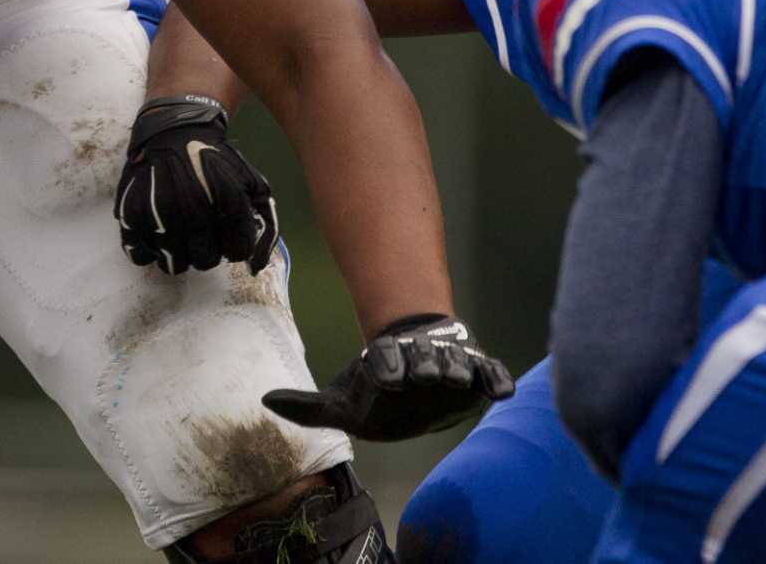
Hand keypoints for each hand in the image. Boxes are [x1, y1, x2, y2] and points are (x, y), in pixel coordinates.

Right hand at [115, 94, 277, 274]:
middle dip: (207, 250)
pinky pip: (140, 256)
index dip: (234, 245)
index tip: (226, 232)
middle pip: (204, 261)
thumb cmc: (217, 162)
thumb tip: (255, 269)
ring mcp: (159, 214)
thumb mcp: (253, 184)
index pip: (236, 252)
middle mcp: (193, 211)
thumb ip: (265, 227)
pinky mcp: (131, 214)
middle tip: (201, 231)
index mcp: (227, 202)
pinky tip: (156, 234)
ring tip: (179, 232)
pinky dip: (148, 251)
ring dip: (179, 253)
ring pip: (173, 264)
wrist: (174, 131)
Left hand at [263, 313, 515, 439]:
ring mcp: (451, 366)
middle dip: (423, 363)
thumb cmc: (372, 392)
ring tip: (457, 378)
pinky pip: (492, 374)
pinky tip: (500, 391)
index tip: (384, 375)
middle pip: (423, 357)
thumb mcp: (340, 404)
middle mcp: (420, 361)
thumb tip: (265, 401)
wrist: (413, 376)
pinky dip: (497, 379)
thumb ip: (307, 407)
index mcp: (386, 364)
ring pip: (456, 362)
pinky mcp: (478, 377)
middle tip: (425, 371)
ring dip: (458, 368)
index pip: (386, 360)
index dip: (385, 365)